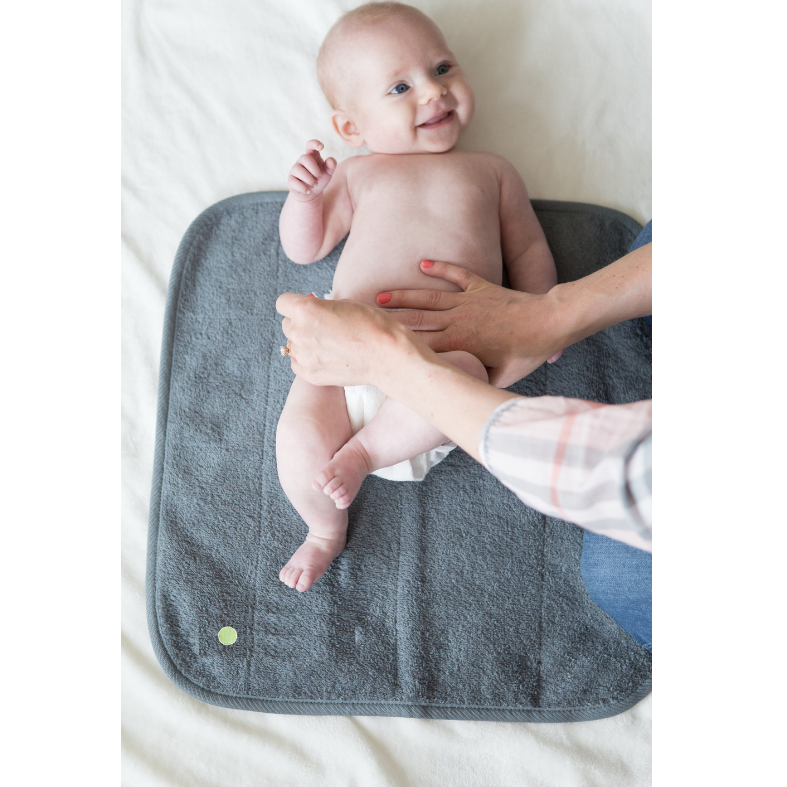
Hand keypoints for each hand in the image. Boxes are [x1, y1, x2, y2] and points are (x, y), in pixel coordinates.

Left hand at [275, 293, 417, 387]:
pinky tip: (326, 357)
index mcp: (305, 309)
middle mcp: (299, 332)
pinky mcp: (309, 375)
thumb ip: (321, 307)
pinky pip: (297, 363)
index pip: (283, 302)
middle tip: (323, 327)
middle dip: (300, 323)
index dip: (296, 303)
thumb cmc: (371, 325)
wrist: (386, 355)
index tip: (306, 308)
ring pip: (292, 345)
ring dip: (304, 342)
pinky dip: (307, 360)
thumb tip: (311, 312)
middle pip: (287, 324)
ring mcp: (303, 356)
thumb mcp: (344, 303)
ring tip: (328, 344)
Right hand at [287, 140, 336, 202]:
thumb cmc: (319, 179)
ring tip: (315, 184)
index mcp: (312, 156)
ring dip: (309, 179)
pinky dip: (303, 188)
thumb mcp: (328, 173)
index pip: (310, 145)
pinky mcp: (290, 180)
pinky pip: (294, 182)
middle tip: (319, 177)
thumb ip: (331, 166)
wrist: (312, 193)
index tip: (322, 147)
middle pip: (305, 158)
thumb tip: (330, 160)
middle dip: (314, 169)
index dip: (315, 143)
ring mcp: (294, 170)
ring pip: (298, 170)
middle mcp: (301, 161)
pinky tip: (308, 191)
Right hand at [376, 260, 566, 386]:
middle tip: (363, 316)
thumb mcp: (499, 377)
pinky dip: (441, 267)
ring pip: (428, 297)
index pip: (420, 345)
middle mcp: (457, 320)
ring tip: (381, 295)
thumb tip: (456, 390)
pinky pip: (457, 274)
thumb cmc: (526, 354)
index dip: (396, 345)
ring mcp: (468, 301)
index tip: (374, 345)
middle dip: (388, 318)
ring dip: (404, 295)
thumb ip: (474, 381)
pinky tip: (423, 263)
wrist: (550, 322)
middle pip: (416, 319)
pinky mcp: (481, 287)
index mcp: (459, 344)